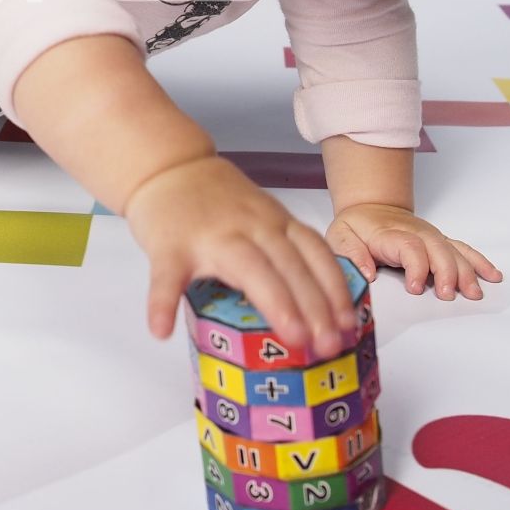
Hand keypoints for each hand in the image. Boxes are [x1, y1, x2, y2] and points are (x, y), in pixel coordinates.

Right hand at [124, 154, 357, 356]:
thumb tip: (317, 305)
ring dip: (277, 303)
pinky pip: (167, 276)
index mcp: (274, 221)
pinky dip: (162, 303)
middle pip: (290, 264)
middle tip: (329, 345)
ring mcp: (209, 235)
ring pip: (249, 267)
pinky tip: (161, 330)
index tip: (349, 325)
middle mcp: (249, 225)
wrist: (167, 165)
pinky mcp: (169, 246)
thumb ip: (284, 248)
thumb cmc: (215, 201)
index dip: (334, 290)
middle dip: (315, 306)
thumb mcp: (261, 215)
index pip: (314, 253)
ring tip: (294, 339)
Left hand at [326, 202, 500, 300]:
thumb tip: (368, 273)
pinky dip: (479, 262)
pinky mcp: (440, 241)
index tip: (415, 288)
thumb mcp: (341, 237)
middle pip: (439, 250)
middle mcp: (417, 234)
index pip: (410, 248)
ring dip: (467, 271)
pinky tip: (492, 275)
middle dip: (447, 273)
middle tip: (448, 295)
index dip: (416, 267)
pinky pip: (464, 249)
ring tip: (474, 292)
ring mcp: (432, 237)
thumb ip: (352, 255)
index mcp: (391, 234)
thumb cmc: (356, 226)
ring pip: (455, 251)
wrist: (370, 207)